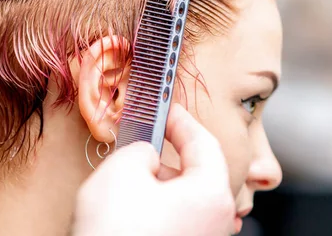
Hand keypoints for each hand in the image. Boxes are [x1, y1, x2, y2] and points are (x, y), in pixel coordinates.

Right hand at [72, 104, 234, 235]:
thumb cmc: (116, 231)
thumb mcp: (123, 168)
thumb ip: (140, 148)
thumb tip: (146, 155)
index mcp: (211, 194)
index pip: (205, 143)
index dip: (182, 120)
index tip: (167, 109)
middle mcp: (215, 221)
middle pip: (198, 172)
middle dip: (169, 154)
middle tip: (143, 140)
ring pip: (185, 197)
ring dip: (160, 182)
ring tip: (129, 179)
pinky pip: (175, 218)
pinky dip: (157, 204)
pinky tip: (131, 206)